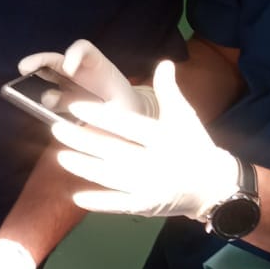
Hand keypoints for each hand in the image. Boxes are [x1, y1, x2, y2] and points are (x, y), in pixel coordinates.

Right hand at [19, 39, 157, 116]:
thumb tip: (85, 115)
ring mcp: (70, 86)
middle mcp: (81, 72)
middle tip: (24, 68)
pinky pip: (50, 100)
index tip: (69, 70)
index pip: (84, 50)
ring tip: (31, 96)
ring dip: (36, 83)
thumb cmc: (129, 110)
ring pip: (49, 78)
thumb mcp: (124, 110)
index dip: (74, 55)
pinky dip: (41, 103)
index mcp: (98, 66)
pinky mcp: (64, 101)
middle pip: (56, 60)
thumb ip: (107, 110)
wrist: (130, 120)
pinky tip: (43, 112)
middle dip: (39, 61)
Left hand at [52, 60, 239, 219]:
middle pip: (111, 150)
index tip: (74, 107)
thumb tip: (164, 62)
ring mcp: (149, 187)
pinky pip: (118, 204)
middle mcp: (155, 162)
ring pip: (110, 176)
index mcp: (163, 137)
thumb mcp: (184, 116)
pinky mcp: (146, 206)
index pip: (126, 124)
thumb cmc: (194, 145)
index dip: (99, 115)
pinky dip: (98, 202)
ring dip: (83, 167)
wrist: (213, 185)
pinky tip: (76, 196)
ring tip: (60, 156)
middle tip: (56, 129)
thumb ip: (169, 90)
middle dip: (82, 140)